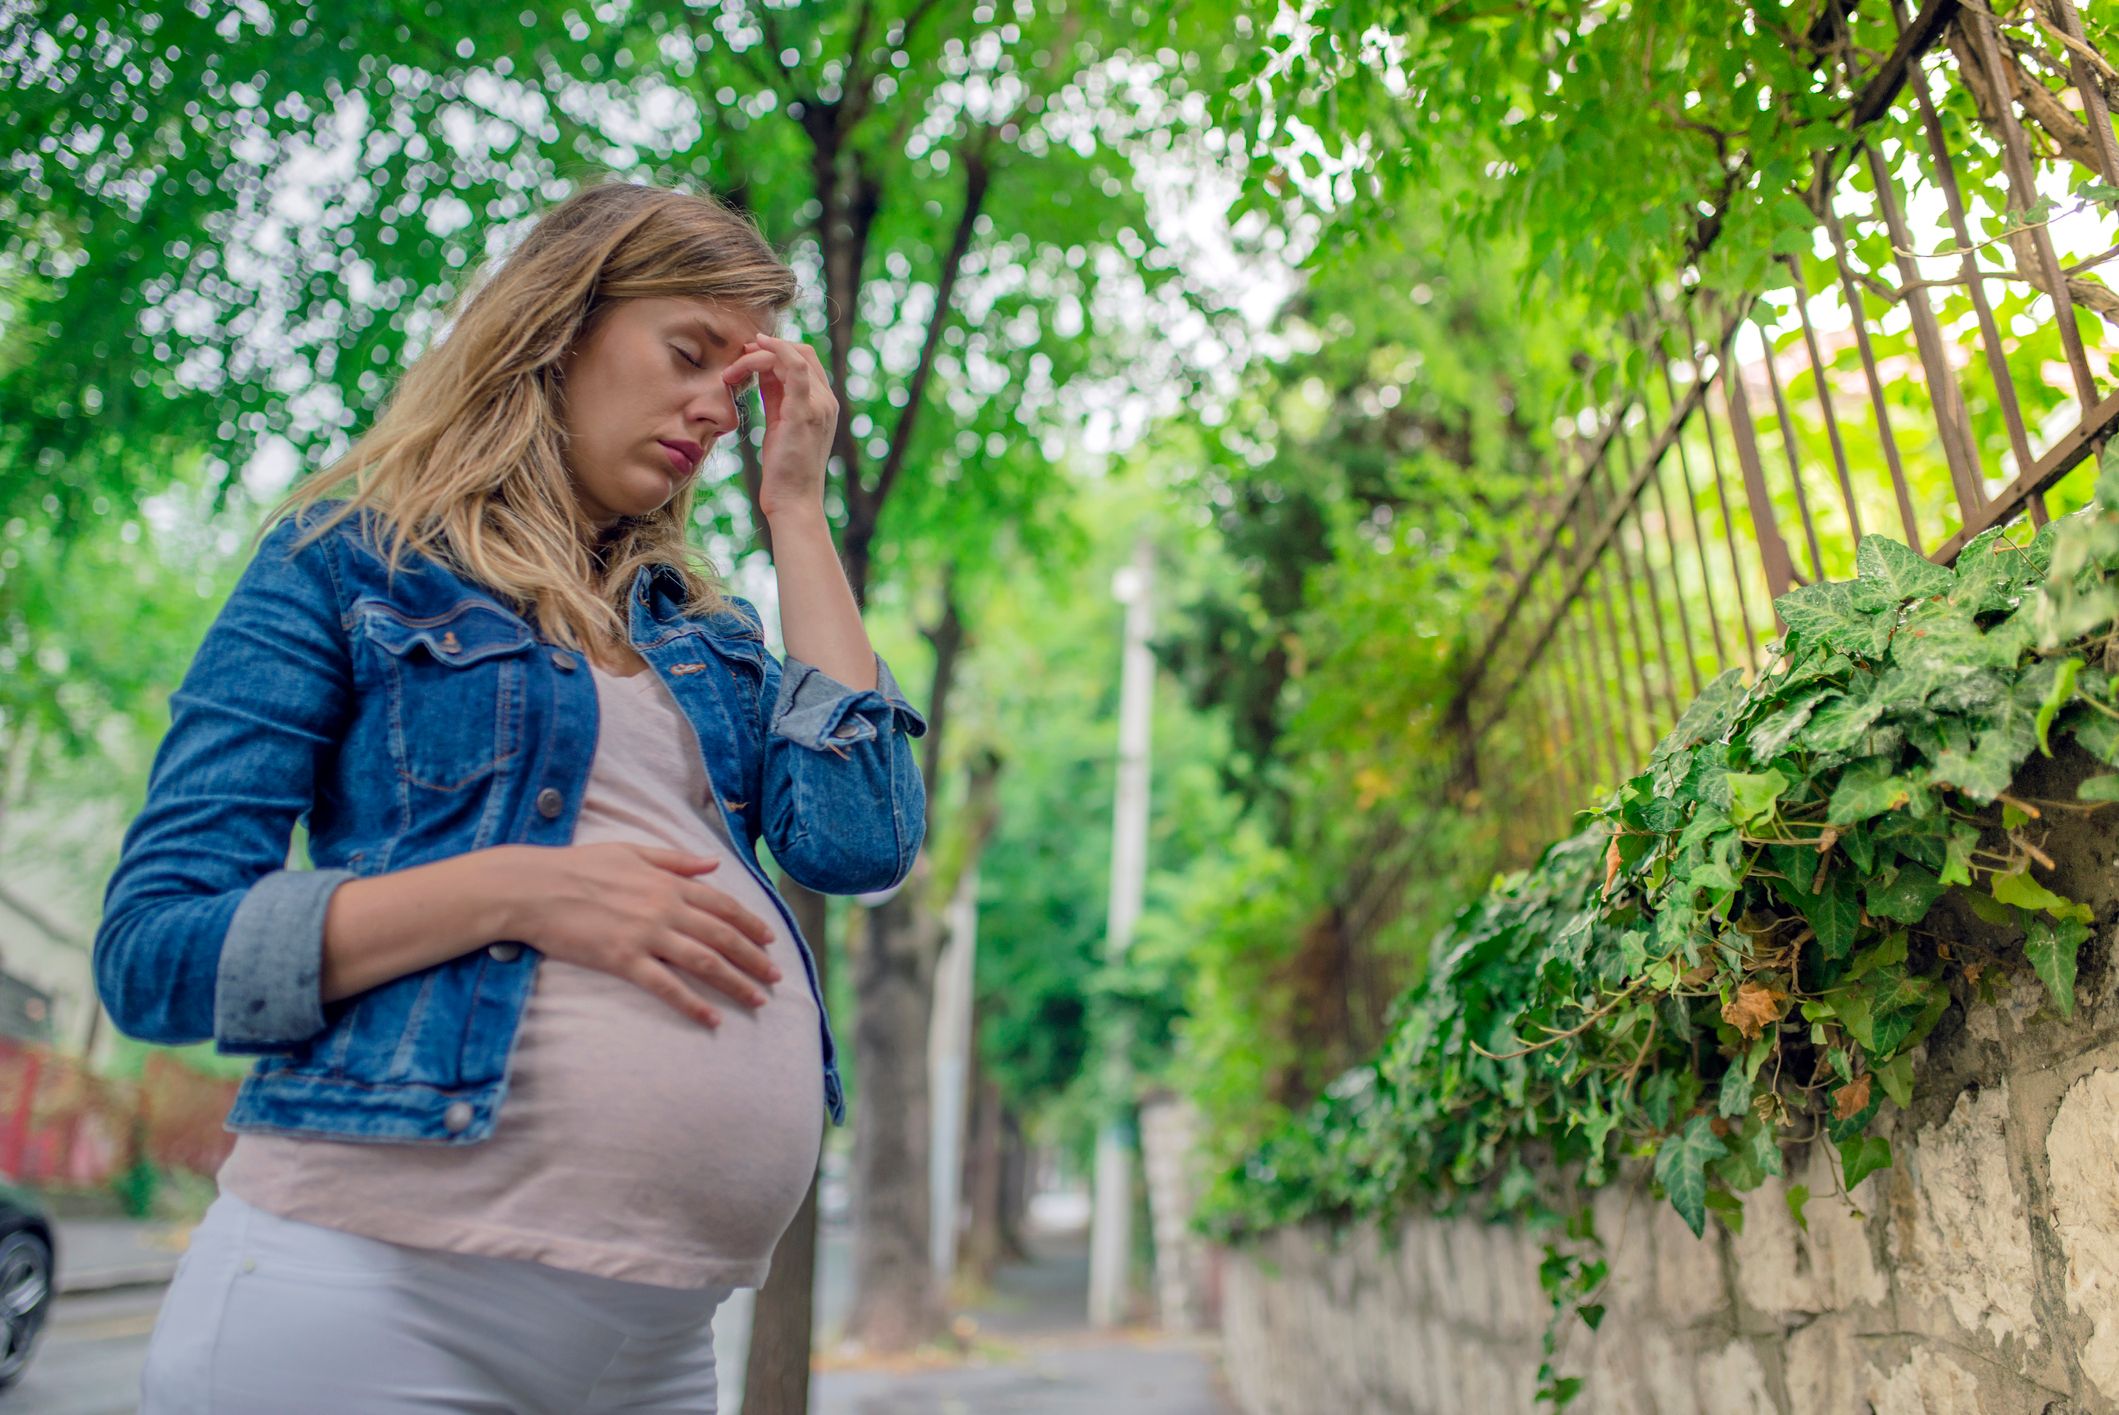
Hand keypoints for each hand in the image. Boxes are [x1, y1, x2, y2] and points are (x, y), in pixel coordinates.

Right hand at [493, 842, 780, 1026]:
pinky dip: (692, 1004)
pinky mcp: (623, 960)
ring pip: (704, 962)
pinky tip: (711, 1019)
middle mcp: (664, 908)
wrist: (533, 888)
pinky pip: (666, 986)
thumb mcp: (631, 851)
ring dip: (735, 983)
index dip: (750, 924)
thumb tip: (713, 865)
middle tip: (776, 977)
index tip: (770, 940)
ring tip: (757, 1000)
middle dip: (754, 958)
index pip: (722, 905)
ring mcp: (646, 935)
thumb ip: (675, 860)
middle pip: (722, 936)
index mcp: (668, 882)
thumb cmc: (578, 866)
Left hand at [721, 334, 836, 521]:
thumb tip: (762, 374)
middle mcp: (827, 401)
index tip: (747, 358)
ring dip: (757, 355)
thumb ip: (776, 398)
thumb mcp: (779, 425)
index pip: (805, 361)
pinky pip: (795, 367)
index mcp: (823, 404)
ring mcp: (819, 405)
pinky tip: (748, 355)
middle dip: (767, 349)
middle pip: (801, 352)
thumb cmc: (784, 471)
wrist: (793, 501)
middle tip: (737, 359)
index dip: (776, 351)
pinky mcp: (805, 412)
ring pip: (793, 356)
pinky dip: (773, 352)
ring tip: (732, 369)